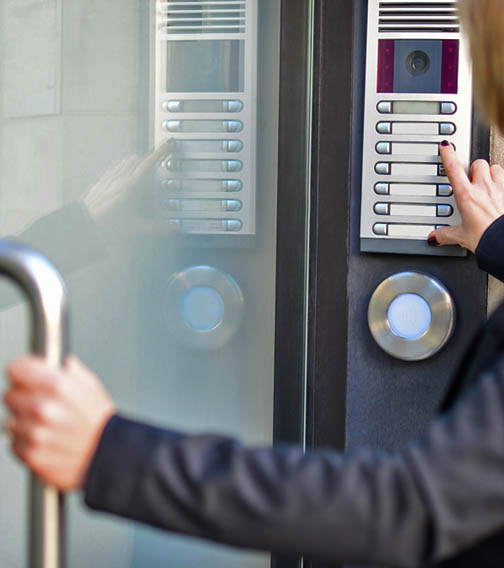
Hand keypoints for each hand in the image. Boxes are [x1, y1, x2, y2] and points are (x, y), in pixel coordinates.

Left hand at [3, 356, 115, 490]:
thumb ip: (71, 371)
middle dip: (22, 397)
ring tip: (47, 426)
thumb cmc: (101, 423)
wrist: (108, 457)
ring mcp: (34, 433)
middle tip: (41, 404)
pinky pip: (14, 443)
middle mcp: (42, 408)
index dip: (21, 371)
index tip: (24, 376)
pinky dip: (25, 442)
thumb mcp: (92, 387)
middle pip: (9, 395)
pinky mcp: (30, 454)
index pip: (16, 369)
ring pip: (10, 420)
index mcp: (57, 386)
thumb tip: (61, 363)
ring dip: (24, 422)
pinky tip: (45, 440)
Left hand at [82, 138, 175, 236]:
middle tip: (157, 160)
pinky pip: (113, 169)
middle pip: (136, 159)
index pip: (148, 164)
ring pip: (124, 162)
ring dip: (135, 162)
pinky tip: (121, 177)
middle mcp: (119, 179)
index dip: (160, 153)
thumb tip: (171, 228)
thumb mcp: (137, 228)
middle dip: (148, 158)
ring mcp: (108, 179)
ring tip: (141, 168)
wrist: (84, 225)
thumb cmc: (107, 225)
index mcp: (131, 186)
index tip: (167, 145)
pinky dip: (121, 168)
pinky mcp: (99, 183)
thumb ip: (157, 227)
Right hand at [427, 142, 503, 252]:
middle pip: (478, 163)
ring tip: (487, 184)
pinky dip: (503, 185)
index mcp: (467, 195)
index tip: (445, 146)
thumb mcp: (461, 237)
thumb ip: (445, 234)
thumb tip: (434, 237)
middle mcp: (484, 188)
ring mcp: (501, 189)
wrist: (503, 242)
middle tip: (471, 178)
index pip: (453, 169)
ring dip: (491, 173)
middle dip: (474, 169)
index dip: (448, 155)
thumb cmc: (486, 237)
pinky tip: (500, 195)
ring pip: (496, 168)